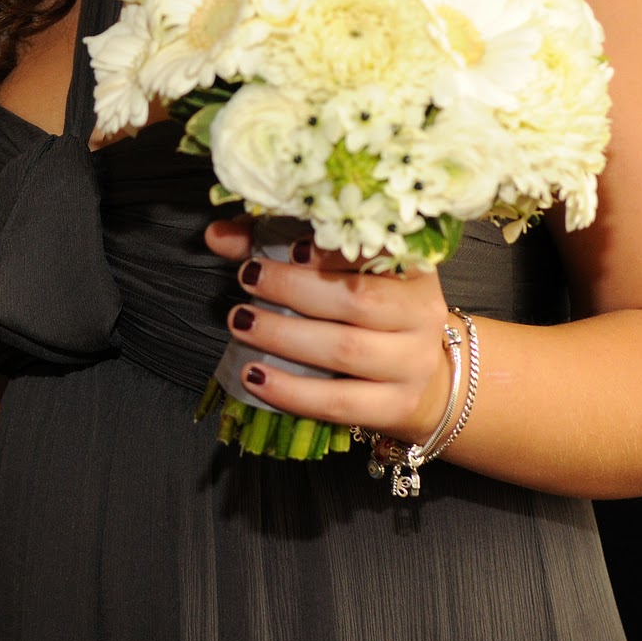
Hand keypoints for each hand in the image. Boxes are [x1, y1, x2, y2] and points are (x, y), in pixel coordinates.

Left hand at [203, 216, 456, 444]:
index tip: (291, 249)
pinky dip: (292, 392)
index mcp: (413, 268)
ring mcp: (413, 363)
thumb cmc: (371, 314)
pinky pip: (339, 402)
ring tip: (241, 323)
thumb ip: (278, 246)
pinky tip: (255, 376)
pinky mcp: (396, 405)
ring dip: (285, 336)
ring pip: (346, 350)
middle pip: (358, 299)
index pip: (378, 250)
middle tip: (247, 278)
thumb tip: (218, 235)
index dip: (334, 251)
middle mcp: (422, 312)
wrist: (424, 380)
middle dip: (294, 289)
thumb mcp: (341, 274)